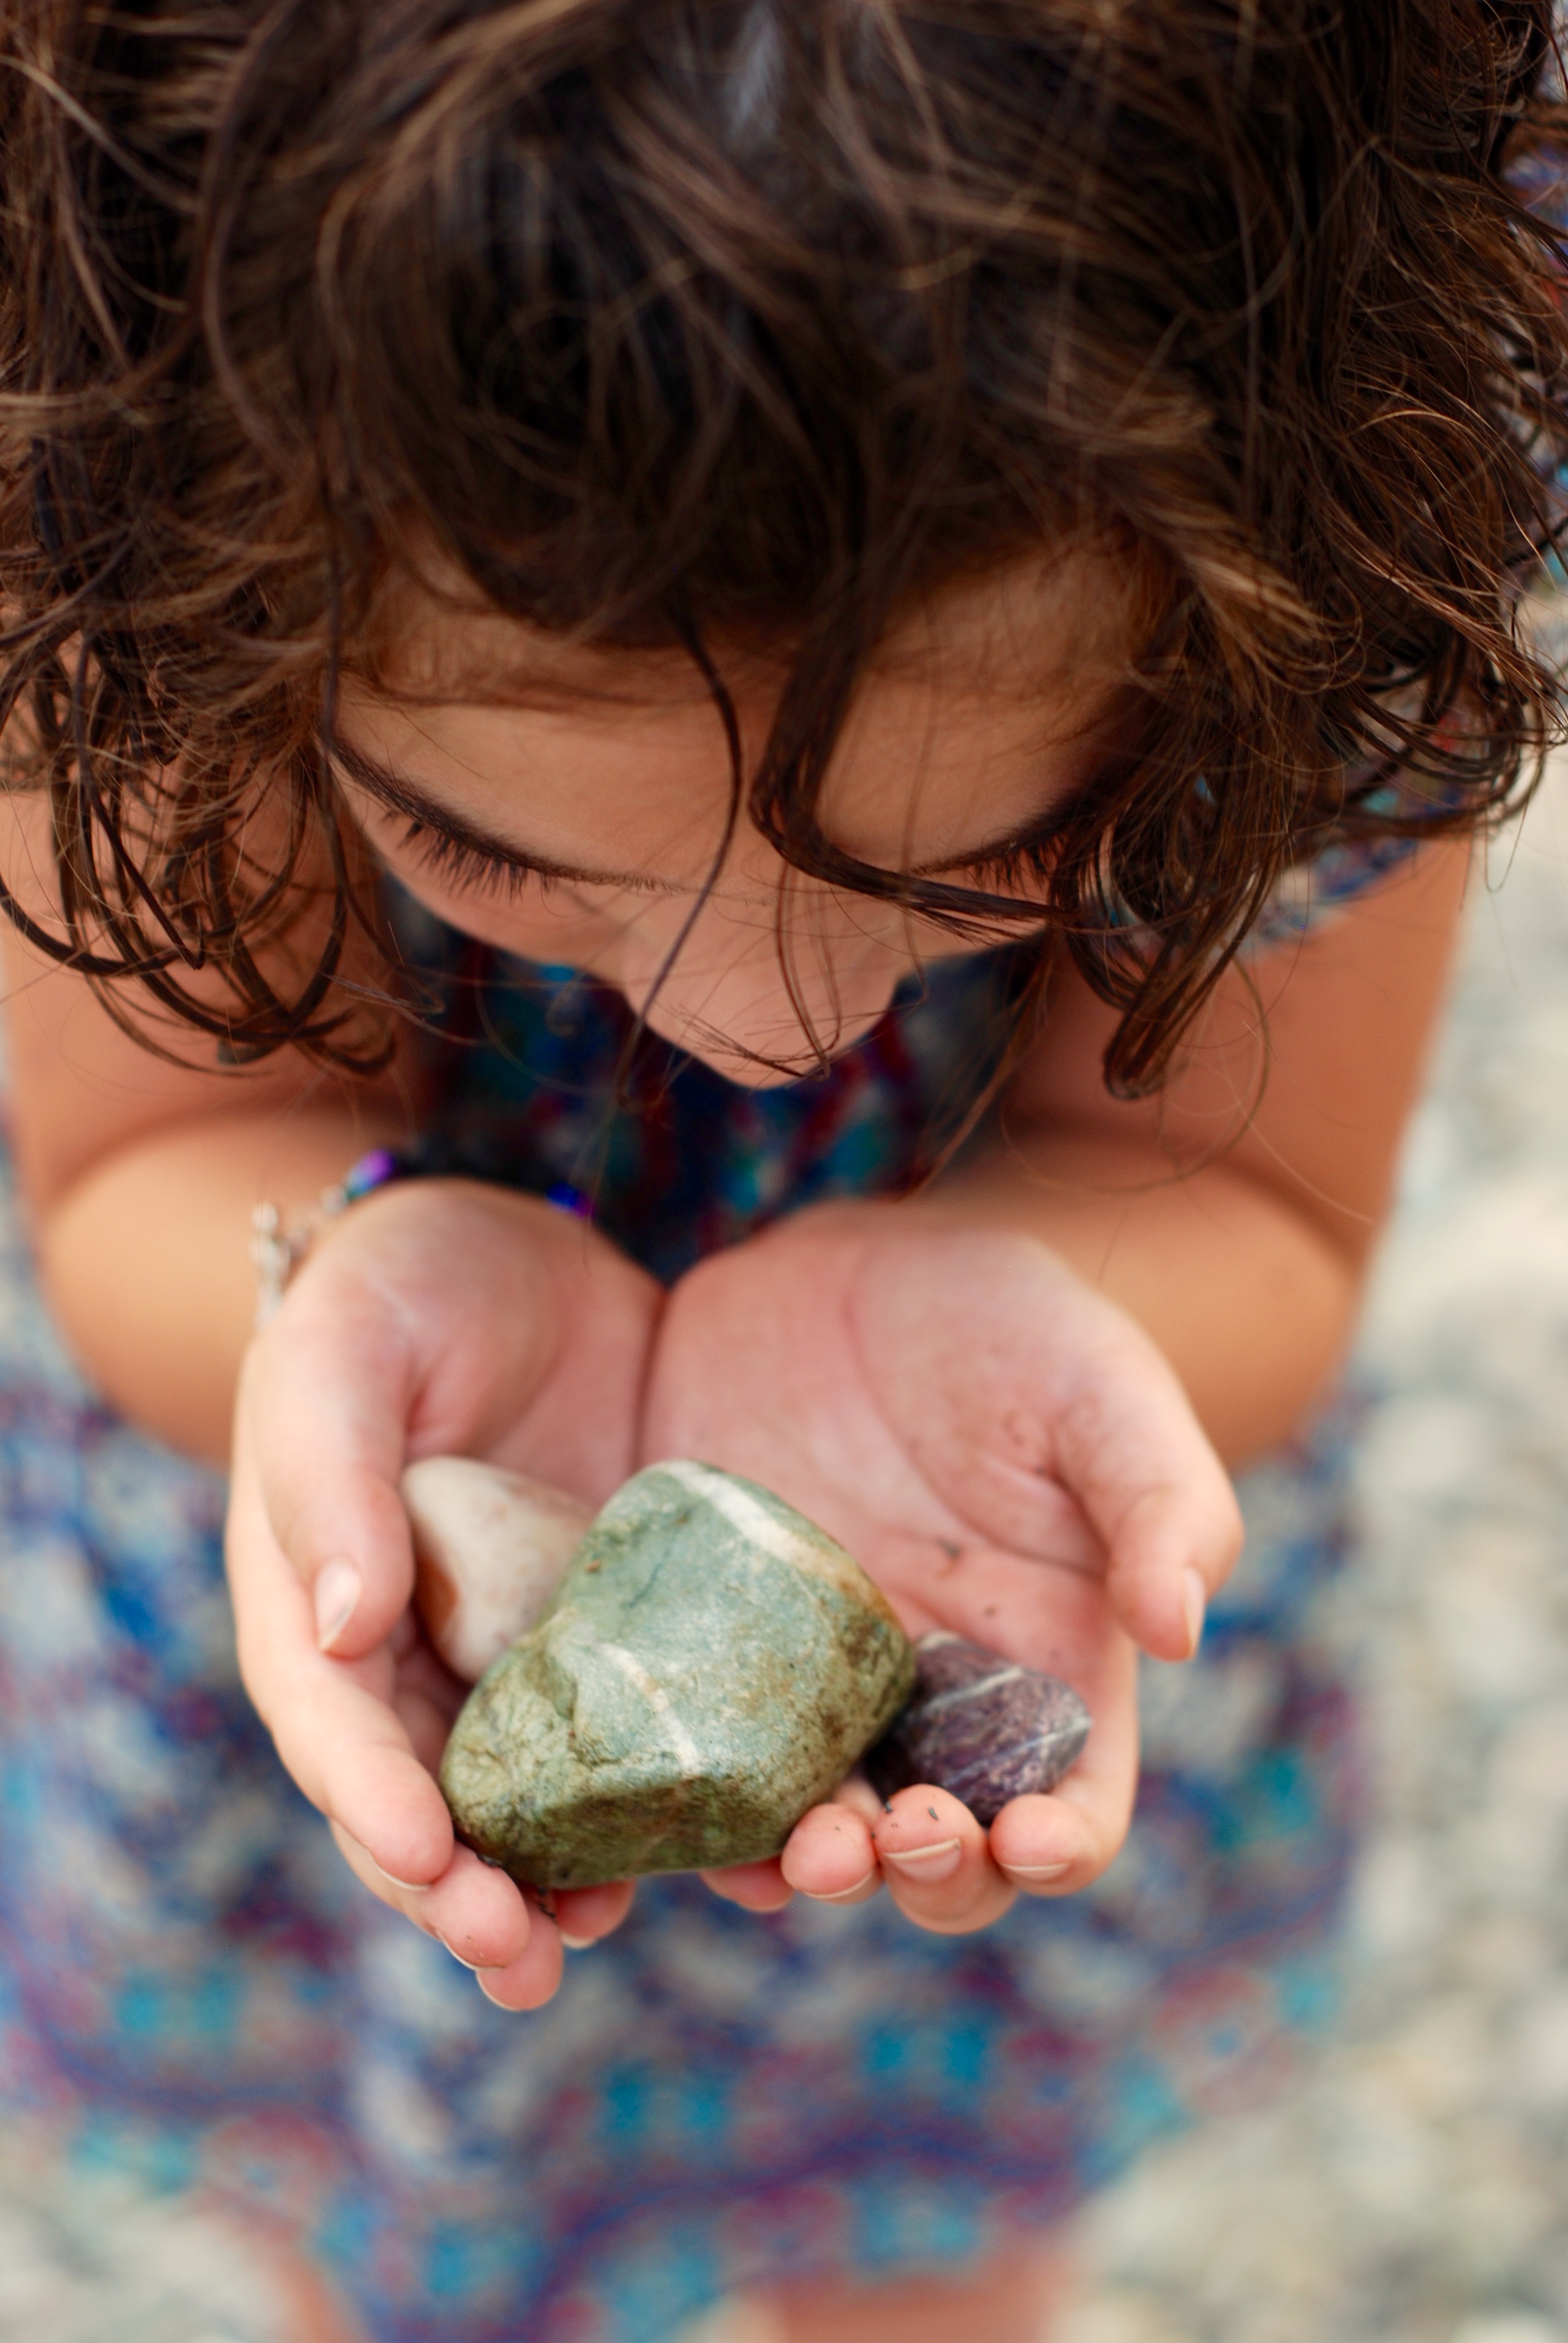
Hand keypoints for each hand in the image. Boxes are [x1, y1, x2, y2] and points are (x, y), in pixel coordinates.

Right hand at [226, 1180, 659, 2008]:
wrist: (515, 1262)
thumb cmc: (396, 1290)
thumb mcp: (344, 1347)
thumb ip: (326, 1472)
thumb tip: (333, 1627)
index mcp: (318, 1607)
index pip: (335, 1724)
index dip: (371, 1799)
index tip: (427, 1854)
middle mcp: (419, 1662)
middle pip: (429, 1802)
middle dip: (464, 1891)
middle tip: (519, 1958)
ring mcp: (523, 1661)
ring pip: (534, 1801)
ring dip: (563, 1883)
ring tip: (604, 1939)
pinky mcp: (624, 1639)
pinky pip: (645, 1736)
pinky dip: (675, 1803)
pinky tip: (728, 1849)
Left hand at [640, 1201, 1241, 1935]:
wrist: (863, 1268)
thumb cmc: (1016, 1327)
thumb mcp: (1104, 1390)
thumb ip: (1161, 1504)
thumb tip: (1181, 1632)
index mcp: (1050, 1670)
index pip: (1072, 1806)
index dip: (1058, 1847)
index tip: (1029, 1837)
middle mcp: (930, 1704)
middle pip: (938, 1853)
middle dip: (921, 1876)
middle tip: (884, 1839)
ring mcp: (812, 1684)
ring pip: (810, 1827)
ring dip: (803, 1866)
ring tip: (794, 1849)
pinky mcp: (711, 1643)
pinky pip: (698, 1749)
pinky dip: (693, 1800)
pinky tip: (683, 1802)